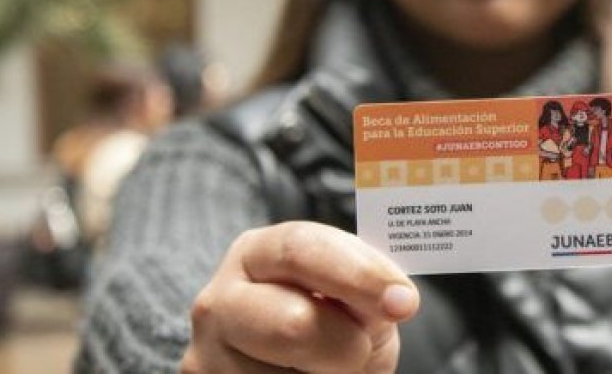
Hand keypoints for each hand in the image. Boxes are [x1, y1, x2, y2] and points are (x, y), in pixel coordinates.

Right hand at [181, 221, 418, 372]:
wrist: (303, 368)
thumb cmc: (335, 324)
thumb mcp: (356, 298)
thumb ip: (367, 288)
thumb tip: (397, 300)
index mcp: (257, 253)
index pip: (302, 250)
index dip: (358, 274)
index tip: (404, 302)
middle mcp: (218, 301)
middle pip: (293, 324)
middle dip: (344, 344)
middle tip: (359, 351)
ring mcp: (207, 356)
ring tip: (324, 368)